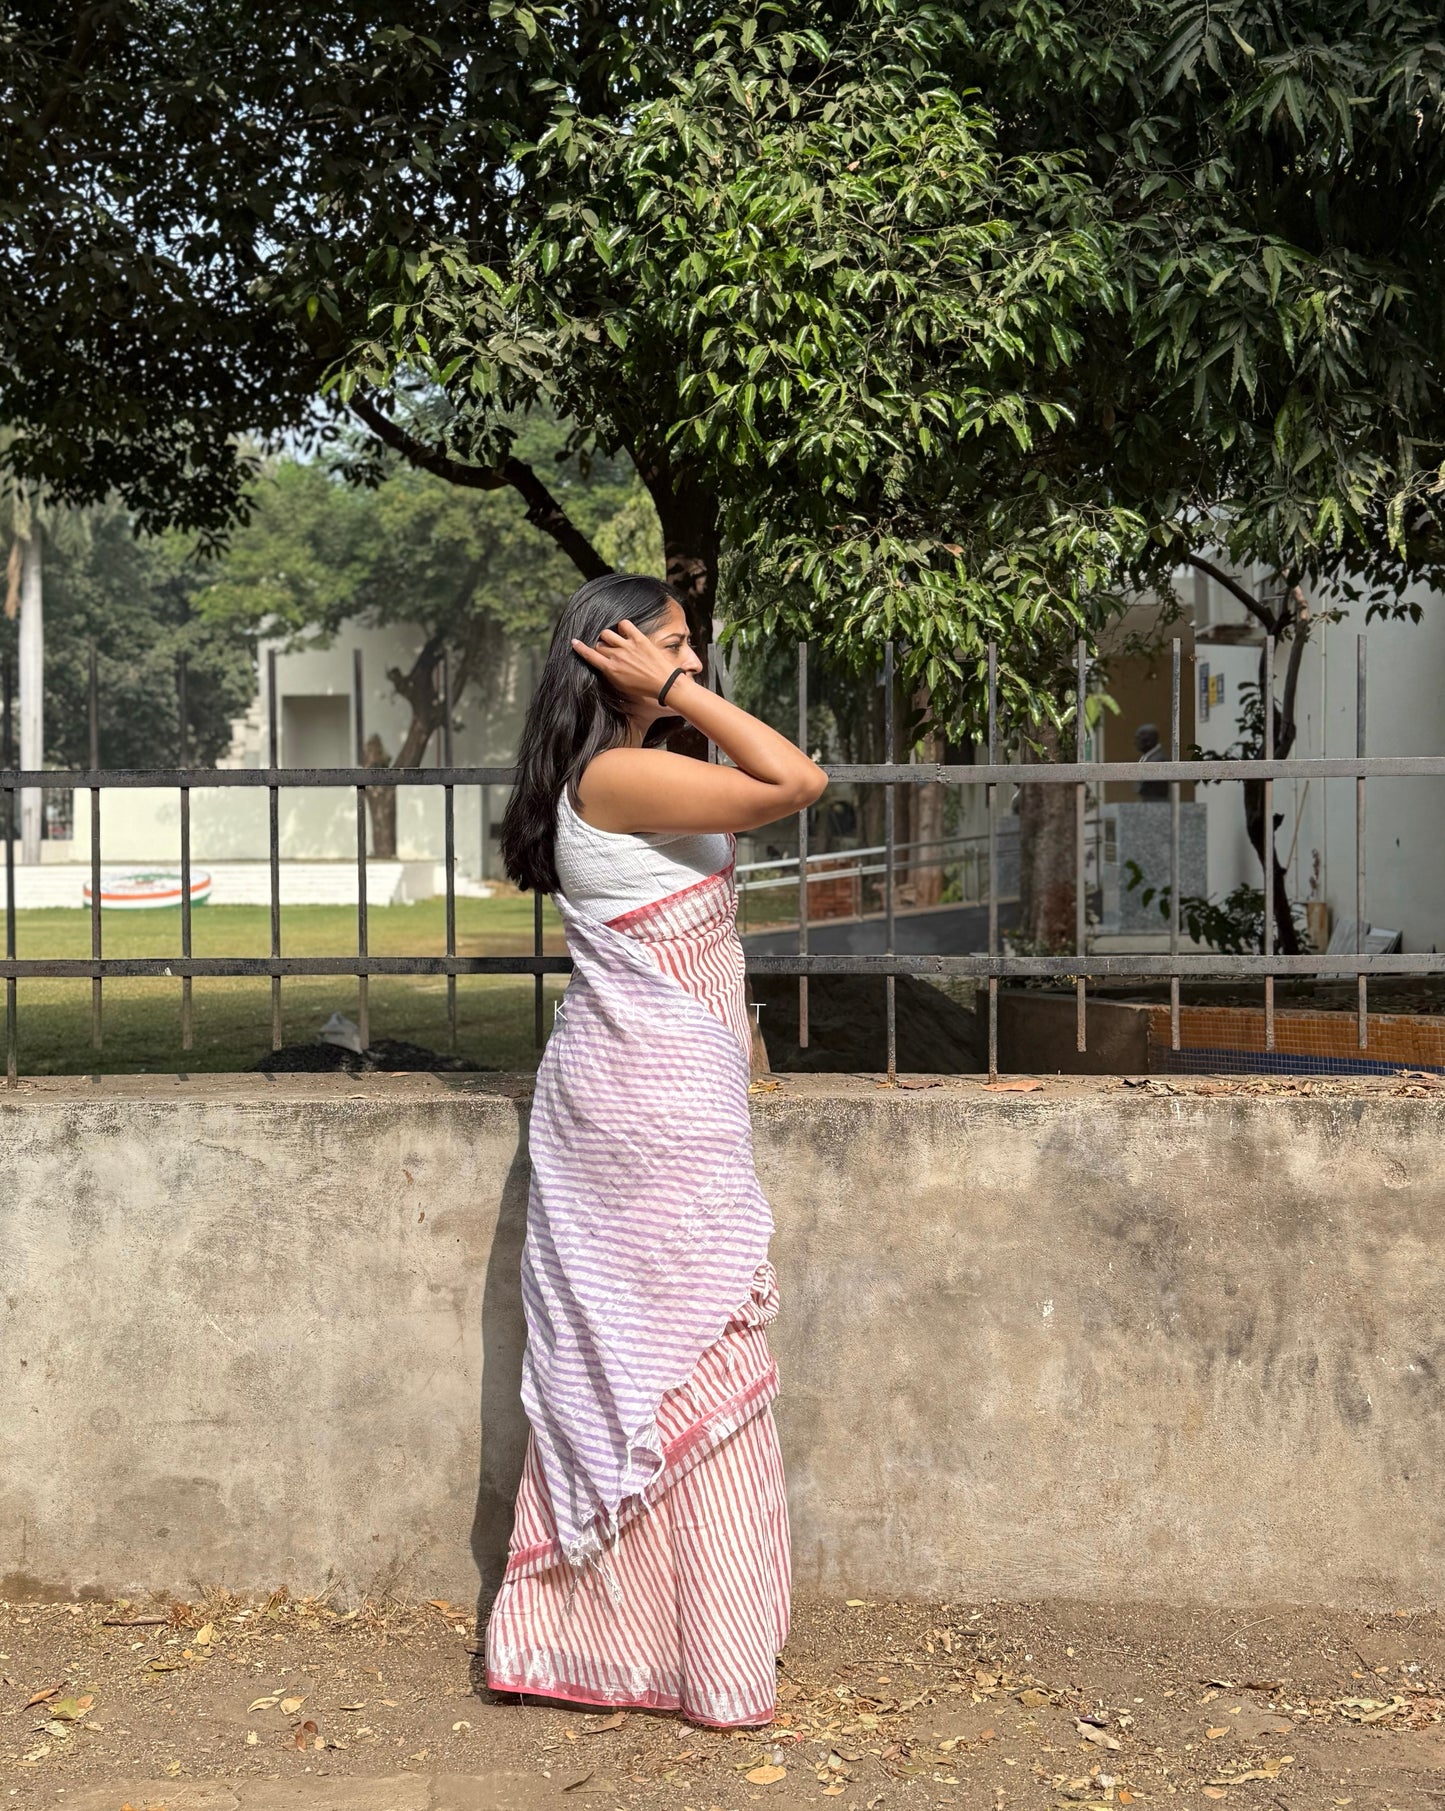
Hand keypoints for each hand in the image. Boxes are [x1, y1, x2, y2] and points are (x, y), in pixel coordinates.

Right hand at [571, 619, 690, 704]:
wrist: (664, 683)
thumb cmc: (644, 688)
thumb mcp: (621, 686)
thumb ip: (610, 674)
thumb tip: (603, 665)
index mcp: (610, 669)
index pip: (590, 655)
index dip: (580, 648)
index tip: (574, 642)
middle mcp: (616, 656)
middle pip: (599, 645)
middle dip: (600, 647)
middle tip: (608, 651)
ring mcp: (627, 645)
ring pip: (607, 633)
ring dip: (608, 636)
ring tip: (614, 640)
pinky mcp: (639, 638)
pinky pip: (624, 624)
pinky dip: (622, 626)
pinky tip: (625, 631)